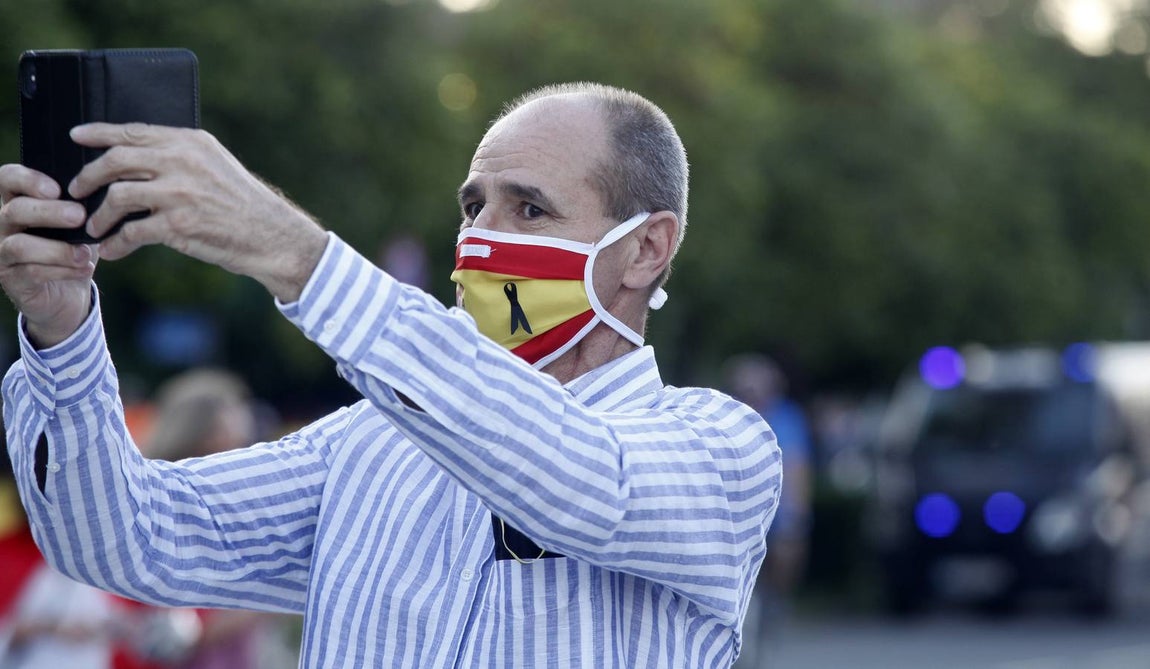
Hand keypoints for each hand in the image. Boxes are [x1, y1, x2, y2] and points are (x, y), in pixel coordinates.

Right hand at [0, 164, 95, 347]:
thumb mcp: (80, 223)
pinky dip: (63, 270)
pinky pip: (32, 272)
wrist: (70, 293)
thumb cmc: (74, 247)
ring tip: (84, 253)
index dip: (28, 179)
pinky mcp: (12, 280)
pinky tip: (85, 269)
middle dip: (48, 212)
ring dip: (56, 249)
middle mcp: (2, 225)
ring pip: (20, 245)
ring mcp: (2, 253)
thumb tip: (102, 187)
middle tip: (79, 216)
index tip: (58, 189)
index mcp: (17, 202)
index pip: (7, 178)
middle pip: (14, 210)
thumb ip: (83, 204)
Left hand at [69, 123, 327, 301]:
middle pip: (116, 160)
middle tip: (77, 190)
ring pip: (118, 197)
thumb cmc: (242, 203)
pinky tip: (113, 250)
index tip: (76, 136)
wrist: (271, 235)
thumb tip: (136, 158)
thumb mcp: (215, 164)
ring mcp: (179, 193)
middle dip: (88, 176)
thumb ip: (180, 156)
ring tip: (96, 226)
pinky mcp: (179, 225)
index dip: (99, 133)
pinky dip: (116, 243)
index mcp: (190, 142)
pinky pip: (132, 233)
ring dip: (100, 215)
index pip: (133, 132)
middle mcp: (183, 162)